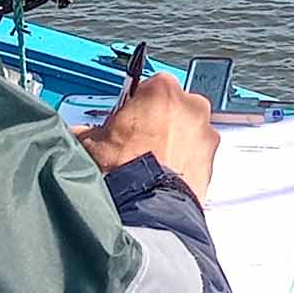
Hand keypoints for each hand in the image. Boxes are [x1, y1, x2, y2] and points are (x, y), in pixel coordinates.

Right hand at [75, 73, 217, 204]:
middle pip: (173, 107)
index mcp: (162, 88)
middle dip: (158, 121)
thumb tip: (80, 135)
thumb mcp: (91, 143)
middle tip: (138, 143)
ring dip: (175, 142)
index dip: (134, 105)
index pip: (147, 87)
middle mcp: (191, 105)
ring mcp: (206, 132)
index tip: (126, 120)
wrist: (148, 206)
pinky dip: (185, 161)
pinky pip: (196, 154)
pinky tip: (165, 175)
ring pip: (188, 130)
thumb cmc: (126, 170)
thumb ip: (88, 131)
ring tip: (152, 163)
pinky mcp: (213, 159)